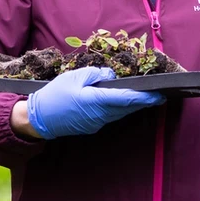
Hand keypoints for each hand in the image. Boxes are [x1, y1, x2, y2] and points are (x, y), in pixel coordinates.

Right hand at [25, 66, 162, 137]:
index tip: (159, 95)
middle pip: (127, 108)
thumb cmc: (55, 95)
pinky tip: (122, 102)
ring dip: (132, 106)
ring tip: (144, 97)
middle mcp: (100, 115)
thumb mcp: (73, 77)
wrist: (39, 118)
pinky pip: (111, 116)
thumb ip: (95, 74)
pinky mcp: (92, 126)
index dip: (145, 97)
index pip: (127, 99)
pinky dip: (120, 109)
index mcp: (97, 101)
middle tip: (158, 95)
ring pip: (120, 114)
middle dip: (144, 102)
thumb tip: (110, 76)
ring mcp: (97, 123)